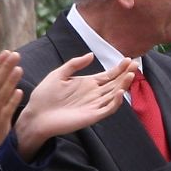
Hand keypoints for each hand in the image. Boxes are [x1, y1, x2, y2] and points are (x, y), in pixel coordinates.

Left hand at [15, 55, 135, 156]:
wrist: (35, 115)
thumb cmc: (44, 96)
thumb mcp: (58, 74)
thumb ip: (74, 64)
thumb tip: (92, 54)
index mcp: (88, 83)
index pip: (109, 75)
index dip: (119, 68)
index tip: (128, 59)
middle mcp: (94, 94)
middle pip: (115, 83)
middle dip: (126, 74)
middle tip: (135, 65)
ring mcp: (95, 105)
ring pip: (115, 94)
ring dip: (124, 85)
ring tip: (130, 75)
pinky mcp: (92, 116)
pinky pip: (108, 109)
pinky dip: (116, 101)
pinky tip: (119, 92)